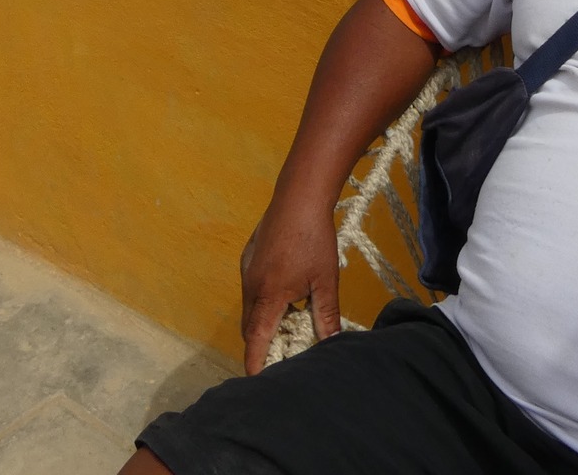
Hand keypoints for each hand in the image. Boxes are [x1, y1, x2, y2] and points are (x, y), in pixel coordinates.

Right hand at [239, 187, 341, 373]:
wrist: (299, 197)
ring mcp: (247, 269)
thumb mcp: (325, 280)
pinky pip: (252, 289)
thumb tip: (331, 344)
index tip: (255, 381)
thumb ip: (325, 315)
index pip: (256, 340)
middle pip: (251, 326)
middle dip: (262, 344)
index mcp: (268, 295)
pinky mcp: (249, 256)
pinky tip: (286, 293)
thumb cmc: (314, 238)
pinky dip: (264, 301)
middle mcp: (251, 285)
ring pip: (251, 307)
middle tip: (283, 353)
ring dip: (265, 320)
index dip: (255, 362)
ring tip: (290, 323)